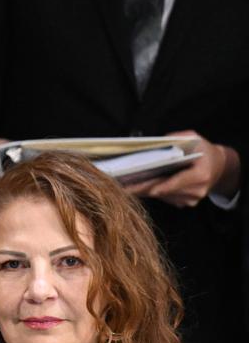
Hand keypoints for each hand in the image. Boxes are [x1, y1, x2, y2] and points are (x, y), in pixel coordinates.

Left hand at [125, 131, 241, 206]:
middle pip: (164, 191)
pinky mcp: (185, 203)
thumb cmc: (204, 151)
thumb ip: (178, 138)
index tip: (145, 188)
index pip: (176, 182)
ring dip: (144, 190)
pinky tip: (141, 185)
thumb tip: (159, 141)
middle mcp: (196, 191)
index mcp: (200, 175)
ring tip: (125, 185)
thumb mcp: (195, 139)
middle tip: (122, 187)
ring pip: (162, 196)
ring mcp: (191, 200)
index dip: (160, 186)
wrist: (219, 167)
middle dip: (142, 188)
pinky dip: (153, 191)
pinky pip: (165, 198)